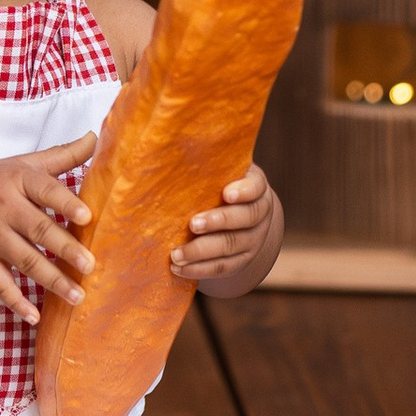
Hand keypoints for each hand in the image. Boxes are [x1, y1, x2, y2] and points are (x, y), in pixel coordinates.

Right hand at [0, 136, 96, 327]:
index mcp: (17, 181)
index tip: (87, 217)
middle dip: (64, 249)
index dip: (66, 203)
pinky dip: (15, 302)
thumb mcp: (27, 163)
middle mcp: (4, 209)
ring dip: (50, 280)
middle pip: (37, 230)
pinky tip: (34, 316)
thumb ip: (63, 154)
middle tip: (90, 265)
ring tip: (77, 295)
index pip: (45, 191)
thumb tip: (98, 136)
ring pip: (23, 261)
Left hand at [169, 162, 279, 294]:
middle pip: (244, 219)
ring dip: (201, 252)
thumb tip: (156, 146)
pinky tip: (178, 268)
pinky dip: (199, 269)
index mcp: (256, 187)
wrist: (240, 213)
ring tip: (176, 254)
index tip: (226, 193)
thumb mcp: (220, 169)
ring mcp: (253, 240)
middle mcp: (260, 214)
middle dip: (218, 222)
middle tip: (192, 224)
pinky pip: (222, 268)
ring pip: (231, 247)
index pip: (255, 187)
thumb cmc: (218, 183)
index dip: (243, 190)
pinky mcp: (242, 261)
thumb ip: (201, 158)